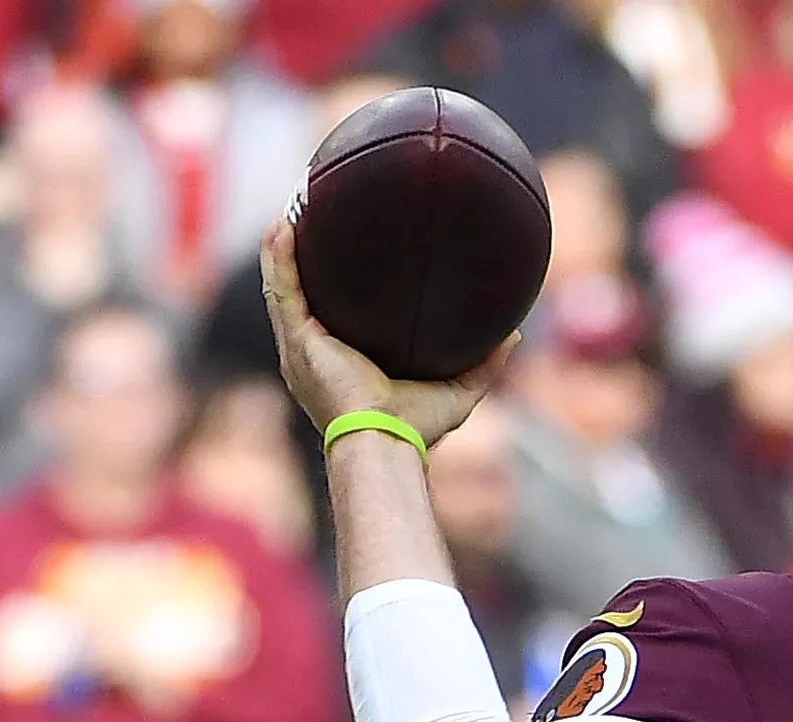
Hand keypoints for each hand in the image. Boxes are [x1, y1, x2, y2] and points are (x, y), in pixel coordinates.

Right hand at [259, 219, 516, 442]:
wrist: (386, 443)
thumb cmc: (415, 430)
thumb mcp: (458, 391)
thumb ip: (485, 363)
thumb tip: (513, 334)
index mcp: (341, 363)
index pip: (332, 316)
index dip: (333, 285)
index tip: (346, 252)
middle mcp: (314, 354)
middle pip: (302, 295)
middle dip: (302, 257)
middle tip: (312, 218)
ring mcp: (301, 347)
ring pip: (284, 286)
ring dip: (283, 246)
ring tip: (293, 208)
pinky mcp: (297, 342)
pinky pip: (282, 289)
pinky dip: (279, 256)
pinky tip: (283, 224)